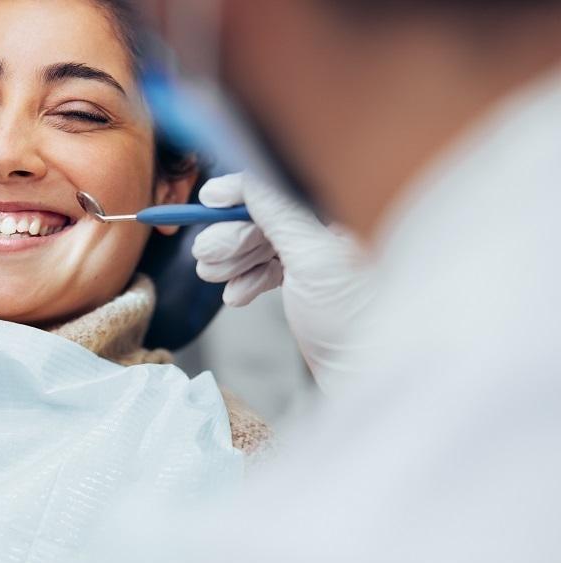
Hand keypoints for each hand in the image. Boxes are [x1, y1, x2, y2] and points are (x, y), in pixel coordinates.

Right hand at [192, 172, 373, 385]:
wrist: (365, 374)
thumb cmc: (355, 319)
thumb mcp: (313, 258)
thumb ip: (279, 213)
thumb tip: (246, 180)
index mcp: (343, 213)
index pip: (282, 187)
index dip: (242, 193)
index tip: (208, 200)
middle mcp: (331, 229)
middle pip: (265, 217)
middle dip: (231, 236)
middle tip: (205, 255)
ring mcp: (317, 257)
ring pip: (261, 245)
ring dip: (232, 261)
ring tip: (213, 277)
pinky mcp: (306, 284)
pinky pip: (266, 270)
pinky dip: (246, 281)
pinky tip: (236, 296)